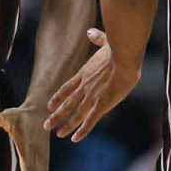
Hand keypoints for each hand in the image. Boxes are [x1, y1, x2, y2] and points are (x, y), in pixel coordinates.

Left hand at [44, 28, 140, 142]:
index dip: (58, 97)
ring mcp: (91, 97)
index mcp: (84, 74)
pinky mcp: (101, 105)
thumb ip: (97, 38)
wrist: (124, 58)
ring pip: (75, 115)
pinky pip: (89, 121)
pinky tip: (74, 139)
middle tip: (46, 125)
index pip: (67, 88)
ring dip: (65, 125)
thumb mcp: (105, 42)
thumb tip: (90, 31)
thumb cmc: (118, 49)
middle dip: (56, 115)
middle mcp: (84, 87)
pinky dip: (81, 131)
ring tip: (56, 134)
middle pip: (67, 104)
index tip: (50, 105)